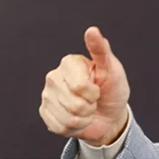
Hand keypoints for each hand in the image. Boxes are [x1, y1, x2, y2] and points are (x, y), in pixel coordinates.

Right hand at [39, 27, 130, 146]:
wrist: (109, 115)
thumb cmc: (112, 90)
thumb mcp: (112, 69)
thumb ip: (101, 50)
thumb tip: (92, 30)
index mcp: (69, 63)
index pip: (79, 87)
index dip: (94, 93)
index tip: (97, 87)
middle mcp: (54, 77)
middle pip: (74, 105)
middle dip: (90, 107)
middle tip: (93, 100)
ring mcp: (47, 96)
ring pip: (68, 118)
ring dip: (84, 118)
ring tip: (87, 110)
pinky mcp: (46, 113)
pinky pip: (60, 127)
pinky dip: (75, 128)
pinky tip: (79, 119)